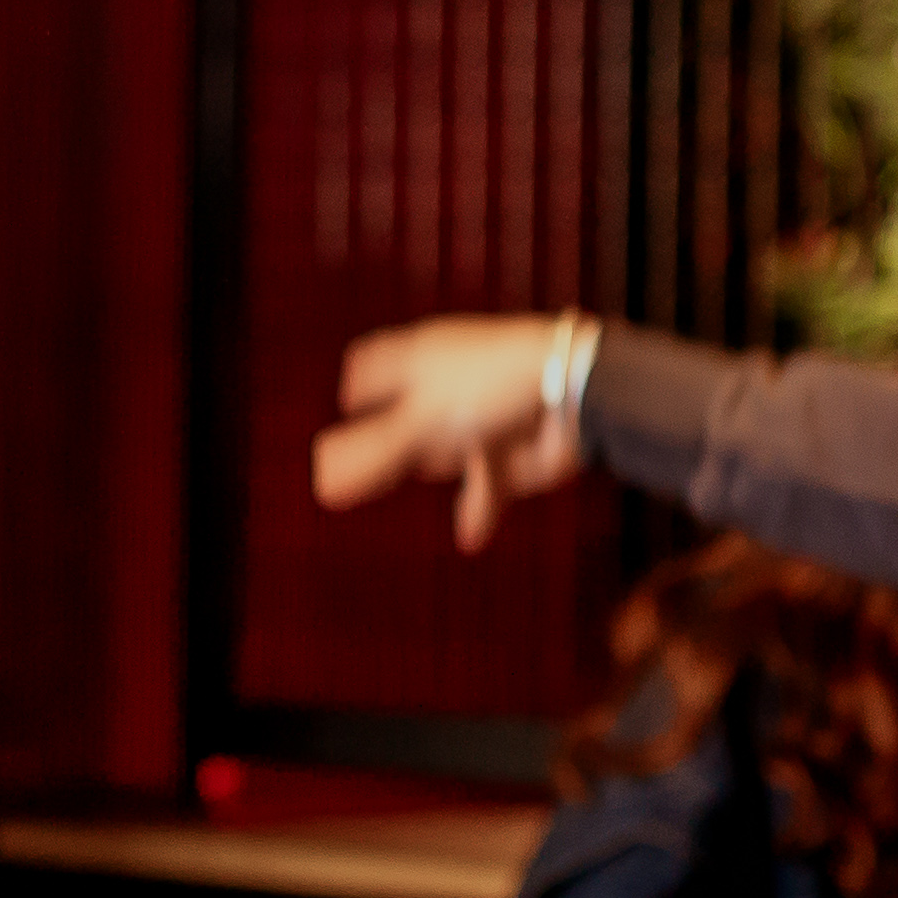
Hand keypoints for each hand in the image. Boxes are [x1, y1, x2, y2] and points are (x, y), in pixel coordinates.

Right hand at [314, 317, 586, 550]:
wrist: (575, 394)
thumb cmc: (491, 387)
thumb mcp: (419, 424)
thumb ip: (371, 456)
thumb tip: (323, 483)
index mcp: (418, 360)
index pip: (373, 366)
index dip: (359, 386)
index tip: (347, 403)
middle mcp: (447, 388)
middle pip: (405, 417)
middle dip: (389, 441)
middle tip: (358, 466)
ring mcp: (480, 420)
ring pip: (444, 453)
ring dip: (437, 467)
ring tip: (426, 472)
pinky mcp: (508, 454)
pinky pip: (485, 486)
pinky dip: (478, 508)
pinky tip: (470, 537)